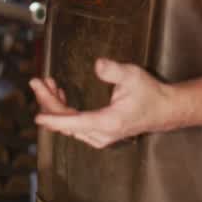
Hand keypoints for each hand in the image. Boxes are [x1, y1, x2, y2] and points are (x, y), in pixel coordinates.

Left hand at [34, 59, 173, 148]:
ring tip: (46, 84)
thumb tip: (98, 64)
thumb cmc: (149, 93)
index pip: (75, 122)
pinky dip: (64, 111)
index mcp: (108, 122)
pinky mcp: (99, 134)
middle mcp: (102, 134)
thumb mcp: (133, 76)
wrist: (164, 110)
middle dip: (49, 102)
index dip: (55, 119)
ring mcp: (100, 136)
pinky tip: (59, 94)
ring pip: (69, 125)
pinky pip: (75, 125)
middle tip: (37, 83)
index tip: (38, 116)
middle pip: (66, 122)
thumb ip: (113, 70)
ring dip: (55, 105)